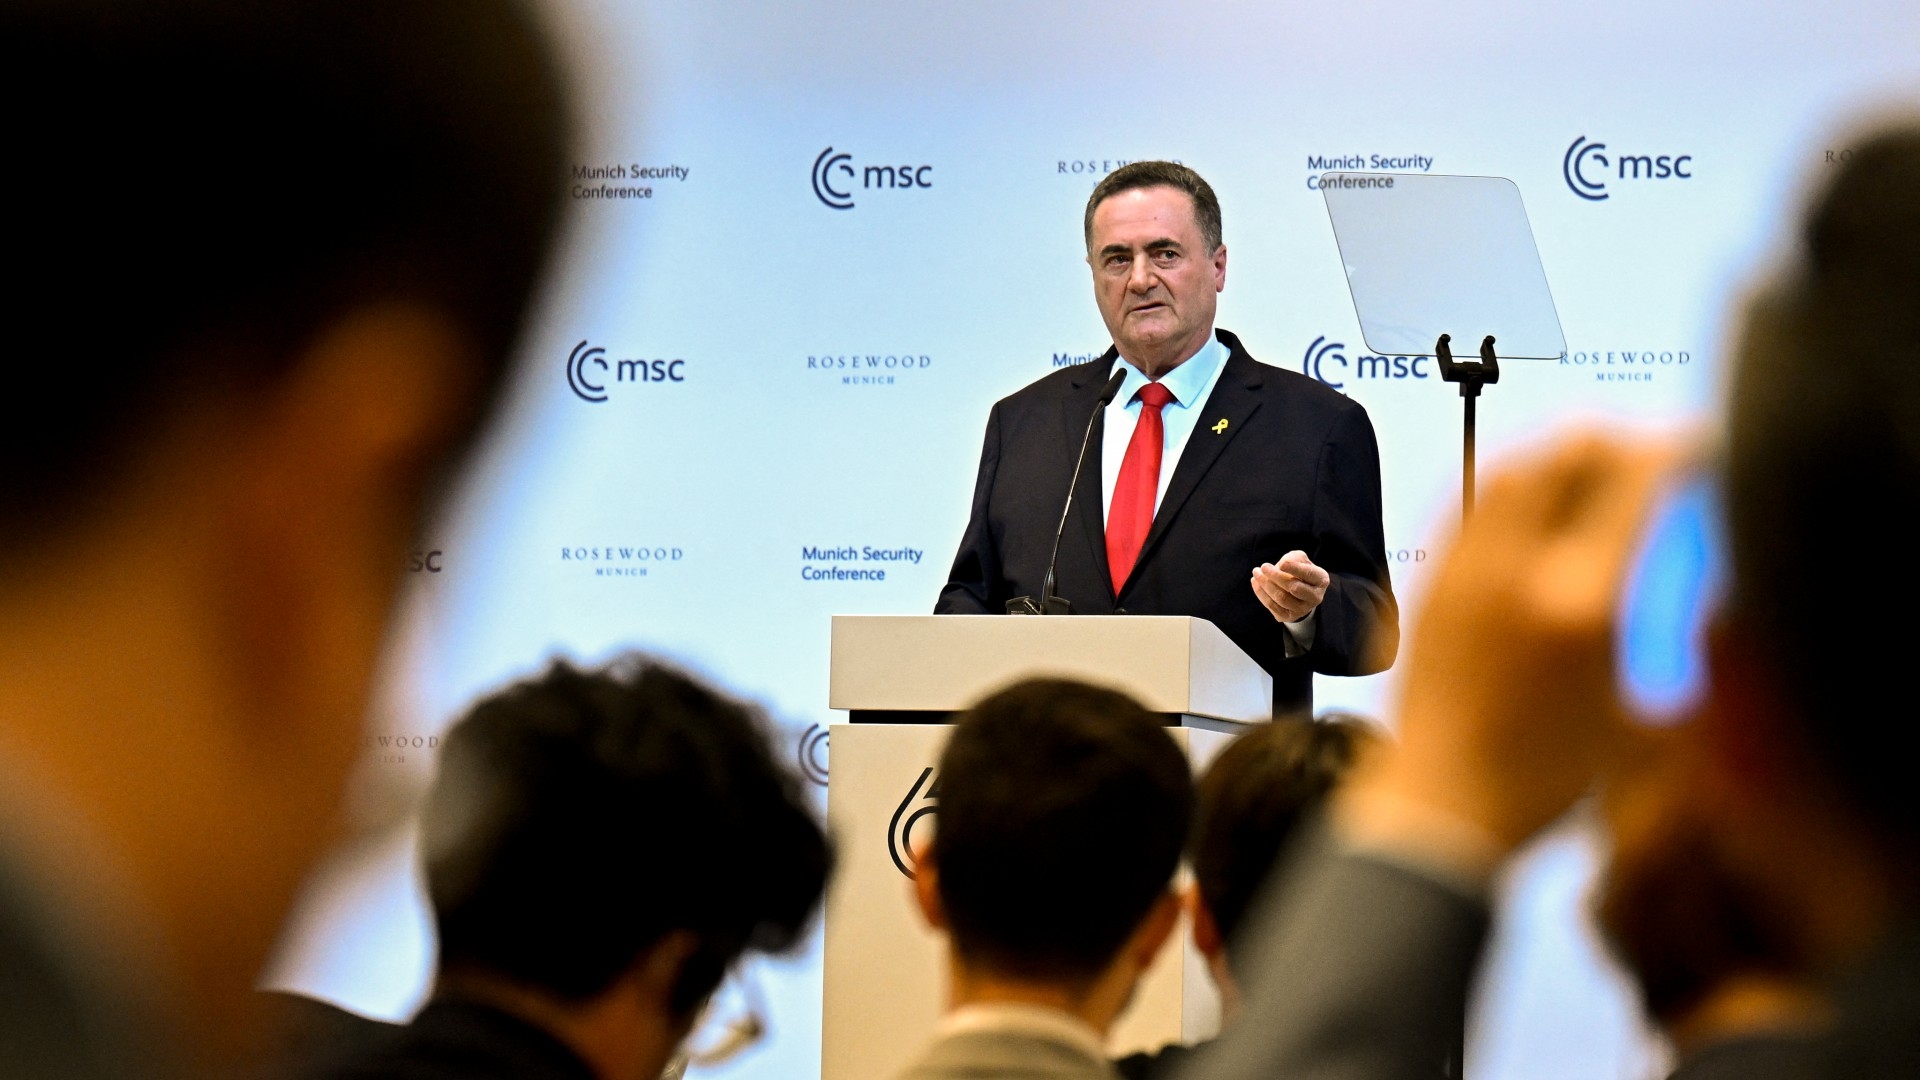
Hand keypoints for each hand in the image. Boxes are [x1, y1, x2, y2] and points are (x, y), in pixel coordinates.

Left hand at [1250, 551, 1328, 622]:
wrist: (1300, 592)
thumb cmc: (1299, 571)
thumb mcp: (1301, 560)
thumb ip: (1294, 558)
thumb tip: (1283, 564)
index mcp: (1321, 580)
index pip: (1308, 574)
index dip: (1295, 568)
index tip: (1282, 563)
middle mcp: (1315, 597)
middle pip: (1294, 587)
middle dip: (1276, 576)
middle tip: (1263, 567)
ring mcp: (1302, 609)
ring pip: (1281, 598)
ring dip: (1266, 585)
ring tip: (1256, 573)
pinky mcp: (1289, 617)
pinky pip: (1273, 606)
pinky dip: (1261, 593)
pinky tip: (1255, 582)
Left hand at [1340, 433, 1678, 860]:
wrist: (1441, 809)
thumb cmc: (1543, 781)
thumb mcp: (1644, 719)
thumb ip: (1675, 646)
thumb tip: (1705, 598)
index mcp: (1582, 602)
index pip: (1637, 479)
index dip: (1679, 450)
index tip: (1702, 449)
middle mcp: (1515, 570)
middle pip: (1570, 450)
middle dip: (1620, 441)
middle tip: (1648, 457)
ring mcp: (1464, 570)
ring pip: (1515, 465)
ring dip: (1563, 454)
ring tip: (1595, 474)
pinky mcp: (1429, 581)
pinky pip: (1472, 501)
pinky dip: (1514, 485)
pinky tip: (1537, 510)